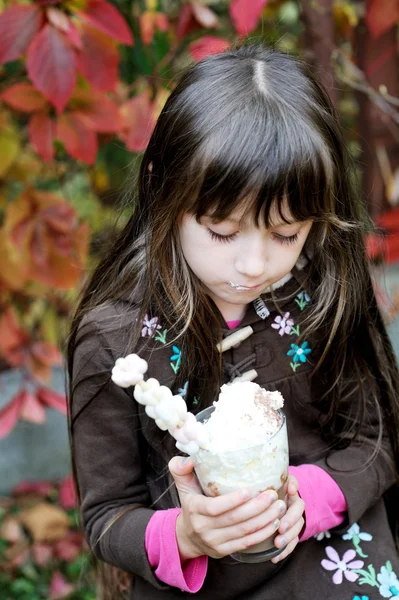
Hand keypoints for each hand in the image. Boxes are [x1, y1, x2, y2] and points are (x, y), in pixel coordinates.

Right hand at [169, 456, 284, 560]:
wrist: (187, 537)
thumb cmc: (190, 504)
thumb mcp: (183, 486)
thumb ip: (181, 469)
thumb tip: (189, 459)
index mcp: (195, 509)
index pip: (214, 507)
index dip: (233, 500)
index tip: (250, 490)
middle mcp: (204, 528)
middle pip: (235, 519)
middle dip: (257, 507)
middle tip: (273, 495)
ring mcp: (215, 541)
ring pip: (244, 531)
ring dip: (265, 520)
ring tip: (280, 507)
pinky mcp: (224, 551)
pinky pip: (246, 543)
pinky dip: (262, 534)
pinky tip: (274, 523)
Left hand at [271, 474, 304, 563]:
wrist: (268, 497)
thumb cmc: (267, 487)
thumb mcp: (271, 479)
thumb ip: (281, 480)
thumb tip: (292, 486)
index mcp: (291, 495)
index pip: (297, 497)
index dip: (294, 496)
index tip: (290, 497)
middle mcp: (294, 508)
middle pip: (299, 516)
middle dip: (290, 523)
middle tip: (281, 529)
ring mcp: (293, 521)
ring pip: (296, 531)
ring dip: (288, 539)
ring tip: (277, 545)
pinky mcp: (289, 534)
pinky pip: (290, 544)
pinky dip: (284, 552)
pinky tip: (275, 557)